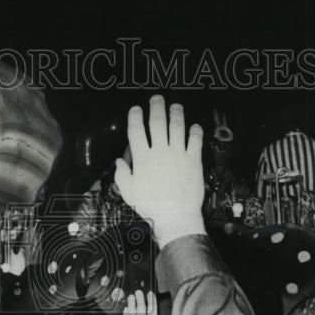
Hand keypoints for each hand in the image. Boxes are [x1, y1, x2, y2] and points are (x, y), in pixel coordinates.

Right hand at [113, 95, 205, 247]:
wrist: (174, 216)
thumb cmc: (150, 206)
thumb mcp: (129, 192)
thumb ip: (121, 175)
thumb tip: (119, 162)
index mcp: (142, 158)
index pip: (136, 131)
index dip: (135, 117)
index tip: (136, 109)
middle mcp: (160, 151)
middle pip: (158, 123)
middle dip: (157, 107)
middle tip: (157, 98)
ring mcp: (178, 154)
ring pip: (177, 127)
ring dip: (176, 114)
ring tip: (176, 106)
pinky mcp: (193, 160)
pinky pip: (195, 141)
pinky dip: (195, 131)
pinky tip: (194, 126)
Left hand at [117, 290, 170, 314]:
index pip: (152, 310)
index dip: (151, 300)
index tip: (150, 294)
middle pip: (141, 308)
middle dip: (140, 298)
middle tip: (139, 291)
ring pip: (132, 312)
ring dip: (131, 303)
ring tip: (131, 296)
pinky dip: (126, 313)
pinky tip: (126, 308)